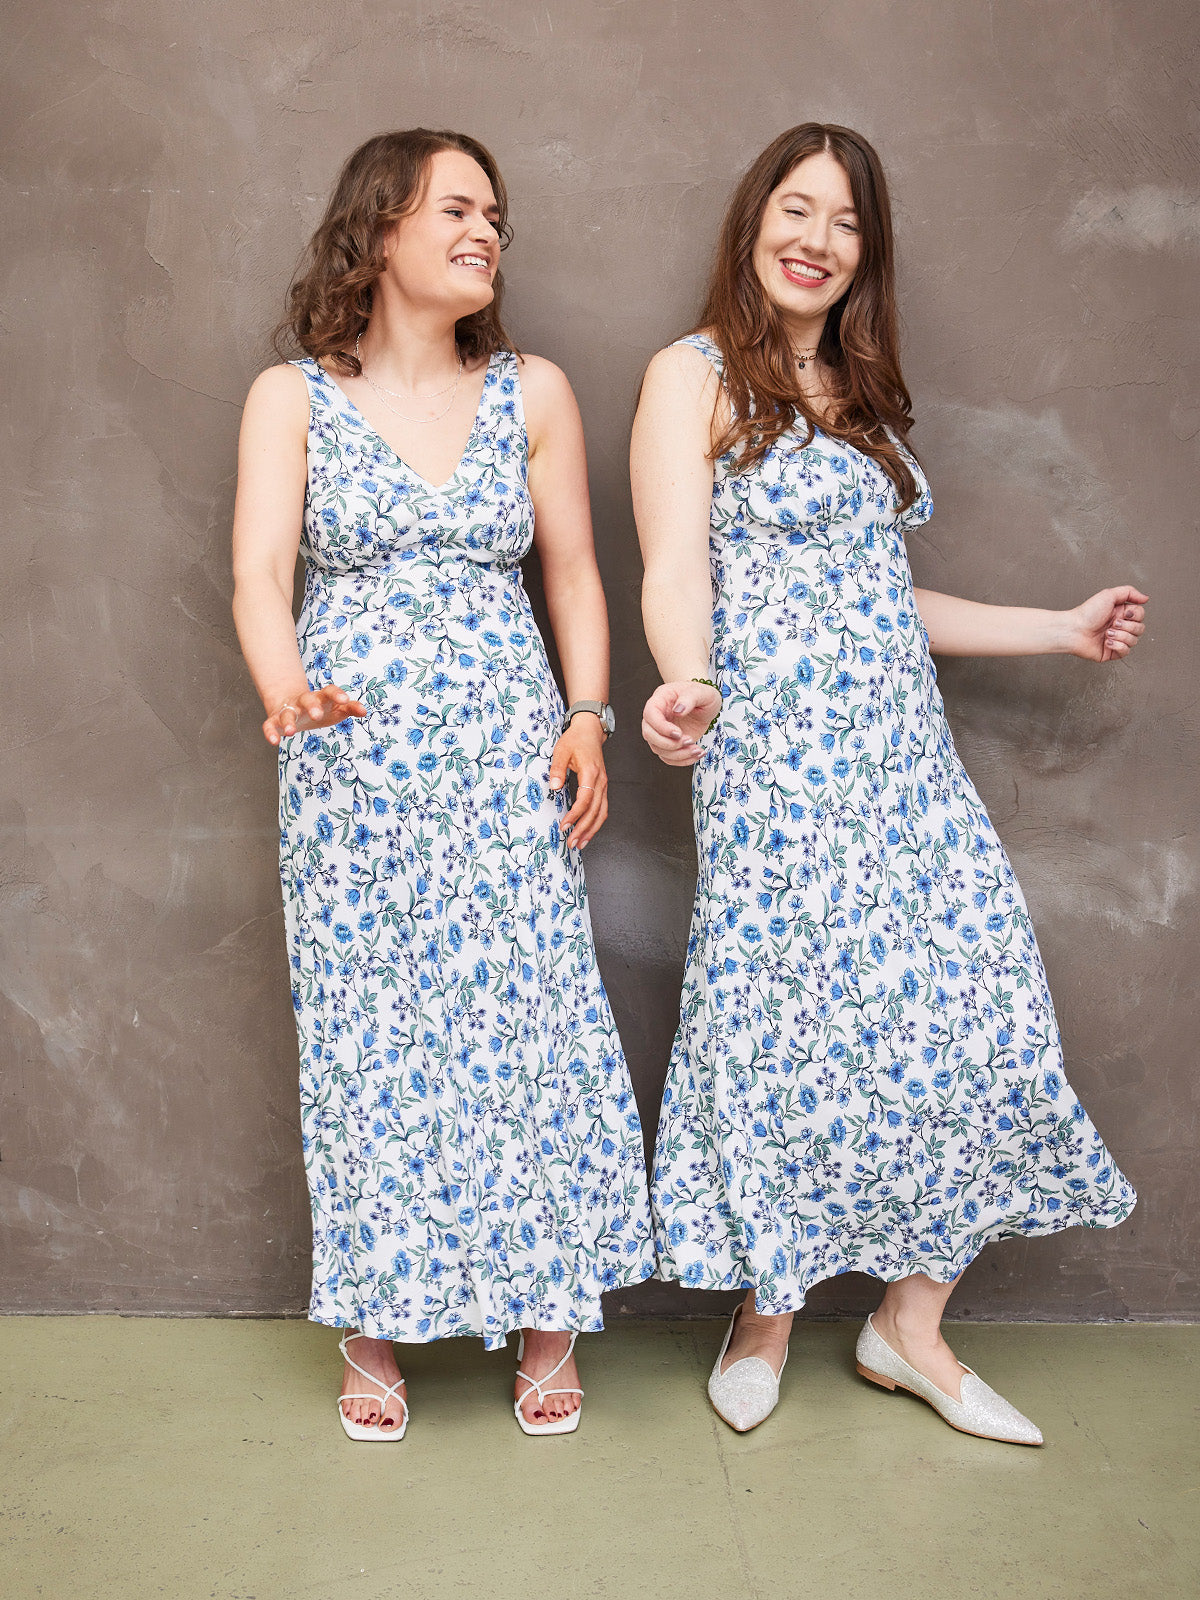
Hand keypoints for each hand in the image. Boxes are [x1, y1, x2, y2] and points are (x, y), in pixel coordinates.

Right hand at [263, 684, 367, 744]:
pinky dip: (270, 732)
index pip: (329, 691)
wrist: (292, 703)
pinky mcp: (275, 721)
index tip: (345, 700)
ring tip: (291, 732)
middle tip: (317, 715)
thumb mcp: (336, 708)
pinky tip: (274, 741)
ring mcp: (288, 711)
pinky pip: (269, 725)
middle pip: (307, 700)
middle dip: (312, 706)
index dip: (337, 694)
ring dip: (288, 722)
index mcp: (320, 697)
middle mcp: (303, 702)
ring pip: (287, 713)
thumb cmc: (321, 708)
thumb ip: (350, 708)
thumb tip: (364, 711)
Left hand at [549, 718, 607, 847]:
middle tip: (571, 843)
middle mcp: (601, 782)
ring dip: (591, 830)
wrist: (589, 731)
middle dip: (583, 829)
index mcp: (591, 773)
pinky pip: (602, 809)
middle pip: (595, 811)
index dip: (575, 815)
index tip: (564, 825)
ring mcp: (603, 785)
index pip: (585, 800)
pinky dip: (596, 822)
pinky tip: (587, 832)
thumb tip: (554, 786)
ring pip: (602, 813)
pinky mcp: (602, 788)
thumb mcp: (561, 750)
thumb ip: (557, 769)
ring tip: (580, 843)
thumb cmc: (575, 740)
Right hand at [641, 680, 721, 765]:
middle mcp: (657, 716)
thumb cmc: (702, 695)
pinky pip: (668, 757)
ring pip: (658, 749)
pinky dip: (682, 760)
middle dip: (668, 743)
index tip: (678, 733)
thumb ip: (689, 698)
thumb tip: (678, 710)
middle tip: (688, 741)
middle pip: (649, 734)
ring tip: (696, 749)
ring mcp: (661, 731)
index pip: (650, 714)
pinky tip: (696, 754)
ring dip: (678, 754)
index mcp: (661, 699)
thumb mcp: (702, 692)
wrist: (707, 705)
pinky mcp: (669, 743)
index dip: (661, 727)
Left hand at [1068, 586, 1148, 662]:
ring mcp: (1116, 639)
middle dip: (1127, 626)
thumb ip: (1129, 592)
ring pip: (1134, 641)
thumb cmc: (1086, 613)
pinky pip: (1126, 652)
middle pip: (1140, 629)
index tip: (1125, 613)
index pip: (1141, 615)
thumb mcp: (1109, 595)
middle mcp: (1119, 626)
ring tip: (1107, 633)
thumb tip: (1145, 598)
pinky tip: (1107, 642)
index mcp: (1120, 613)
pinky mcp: (1111, 652)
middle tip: (1113, 624)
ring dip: (1121, 636)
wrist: (1074, 630)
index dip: (1135, 615)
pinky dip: (1117, 646)